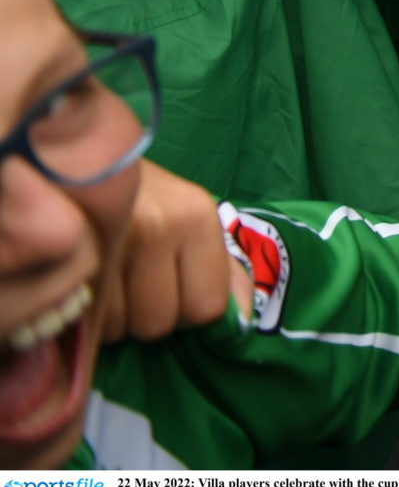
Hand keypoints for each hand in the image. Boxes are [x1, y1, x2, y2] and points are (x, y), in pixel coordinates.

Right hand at [93, 163, 235, 342]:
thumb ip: (221, 269)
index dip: (188, 309)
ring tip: (111, 279)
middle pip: (159, 323)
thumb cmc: (142, 195)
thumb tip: (242, 320)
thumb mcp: (190, 219)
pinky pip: (85, 319)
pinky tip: (90, 285)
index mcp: (197, 216)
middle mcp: (158, 225)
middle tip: (136, 282)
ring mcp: (109, 238)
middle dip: (147, 314)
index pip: (207, 307)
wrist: (80, 159)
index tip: (173, 289)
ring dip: (114, 316)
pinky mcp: (68, 255)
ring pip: (119, 327)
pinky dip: (87, 313)